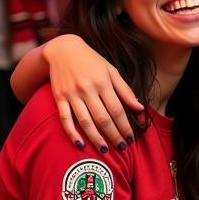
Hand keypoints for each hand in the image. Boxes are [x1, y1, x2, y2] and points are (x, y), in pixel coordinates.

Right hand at [43, 34, 144, 149]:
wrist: (62, 49)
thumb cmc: (91, 60)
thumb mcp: (111, 70)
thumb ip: (125, 90)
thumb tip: (140, 107)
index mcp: (103, 82)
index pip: (117, 110)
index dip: (125, 126)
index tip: (131, 138)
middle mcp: (88, 89)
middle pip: (103, 119)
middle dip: (114, 135)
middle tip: (122, 148)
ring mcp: (72, 94)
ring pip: (85, 122)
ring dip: (96, 138)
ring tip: (105, 150)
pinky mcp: (59, 98)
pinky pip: (65, 119)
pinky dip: (72, 133)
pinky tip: (80, 144)